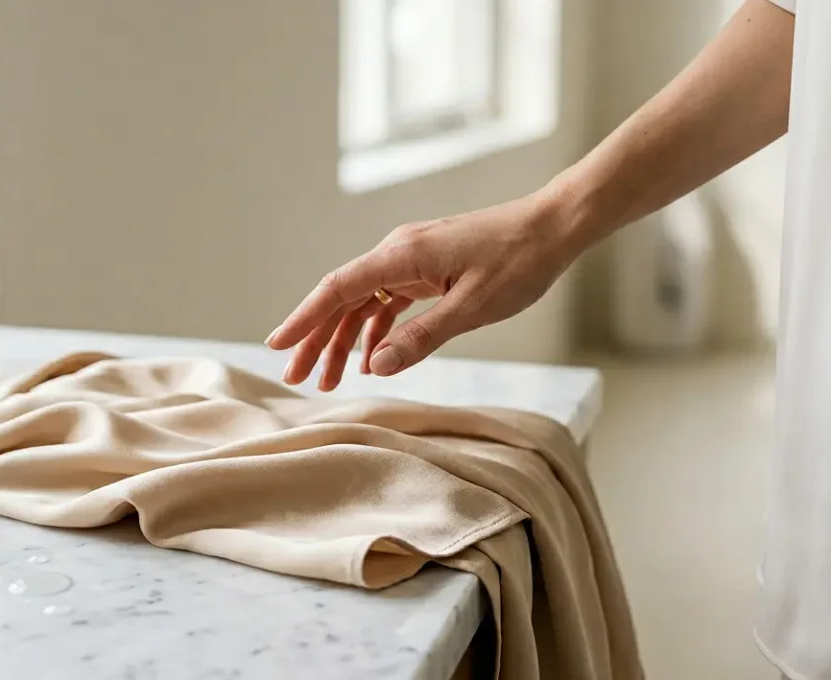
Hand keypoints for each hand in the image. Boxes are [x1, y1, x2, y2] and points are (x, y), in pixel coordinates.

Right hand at [264, 192, 584, 390]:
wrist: (552, 228)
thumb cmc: (519, 262)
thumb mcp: (472, 308)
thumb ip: (421, 338)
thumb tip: (374, 366)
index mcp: (402, 255)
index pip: (337, 289)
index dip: (304, 319)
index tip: (278, 345)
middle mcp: (398, 252)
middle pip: (343, 298)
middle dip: (317, 338)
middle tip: (297, 378)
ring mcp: (412, 260)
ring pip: (364, 302)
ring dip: (345, 339)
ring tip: (330, 379)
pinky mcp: (428, 268)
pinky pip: (388, 300)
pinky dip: (376, 329)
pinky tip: (371, 358)